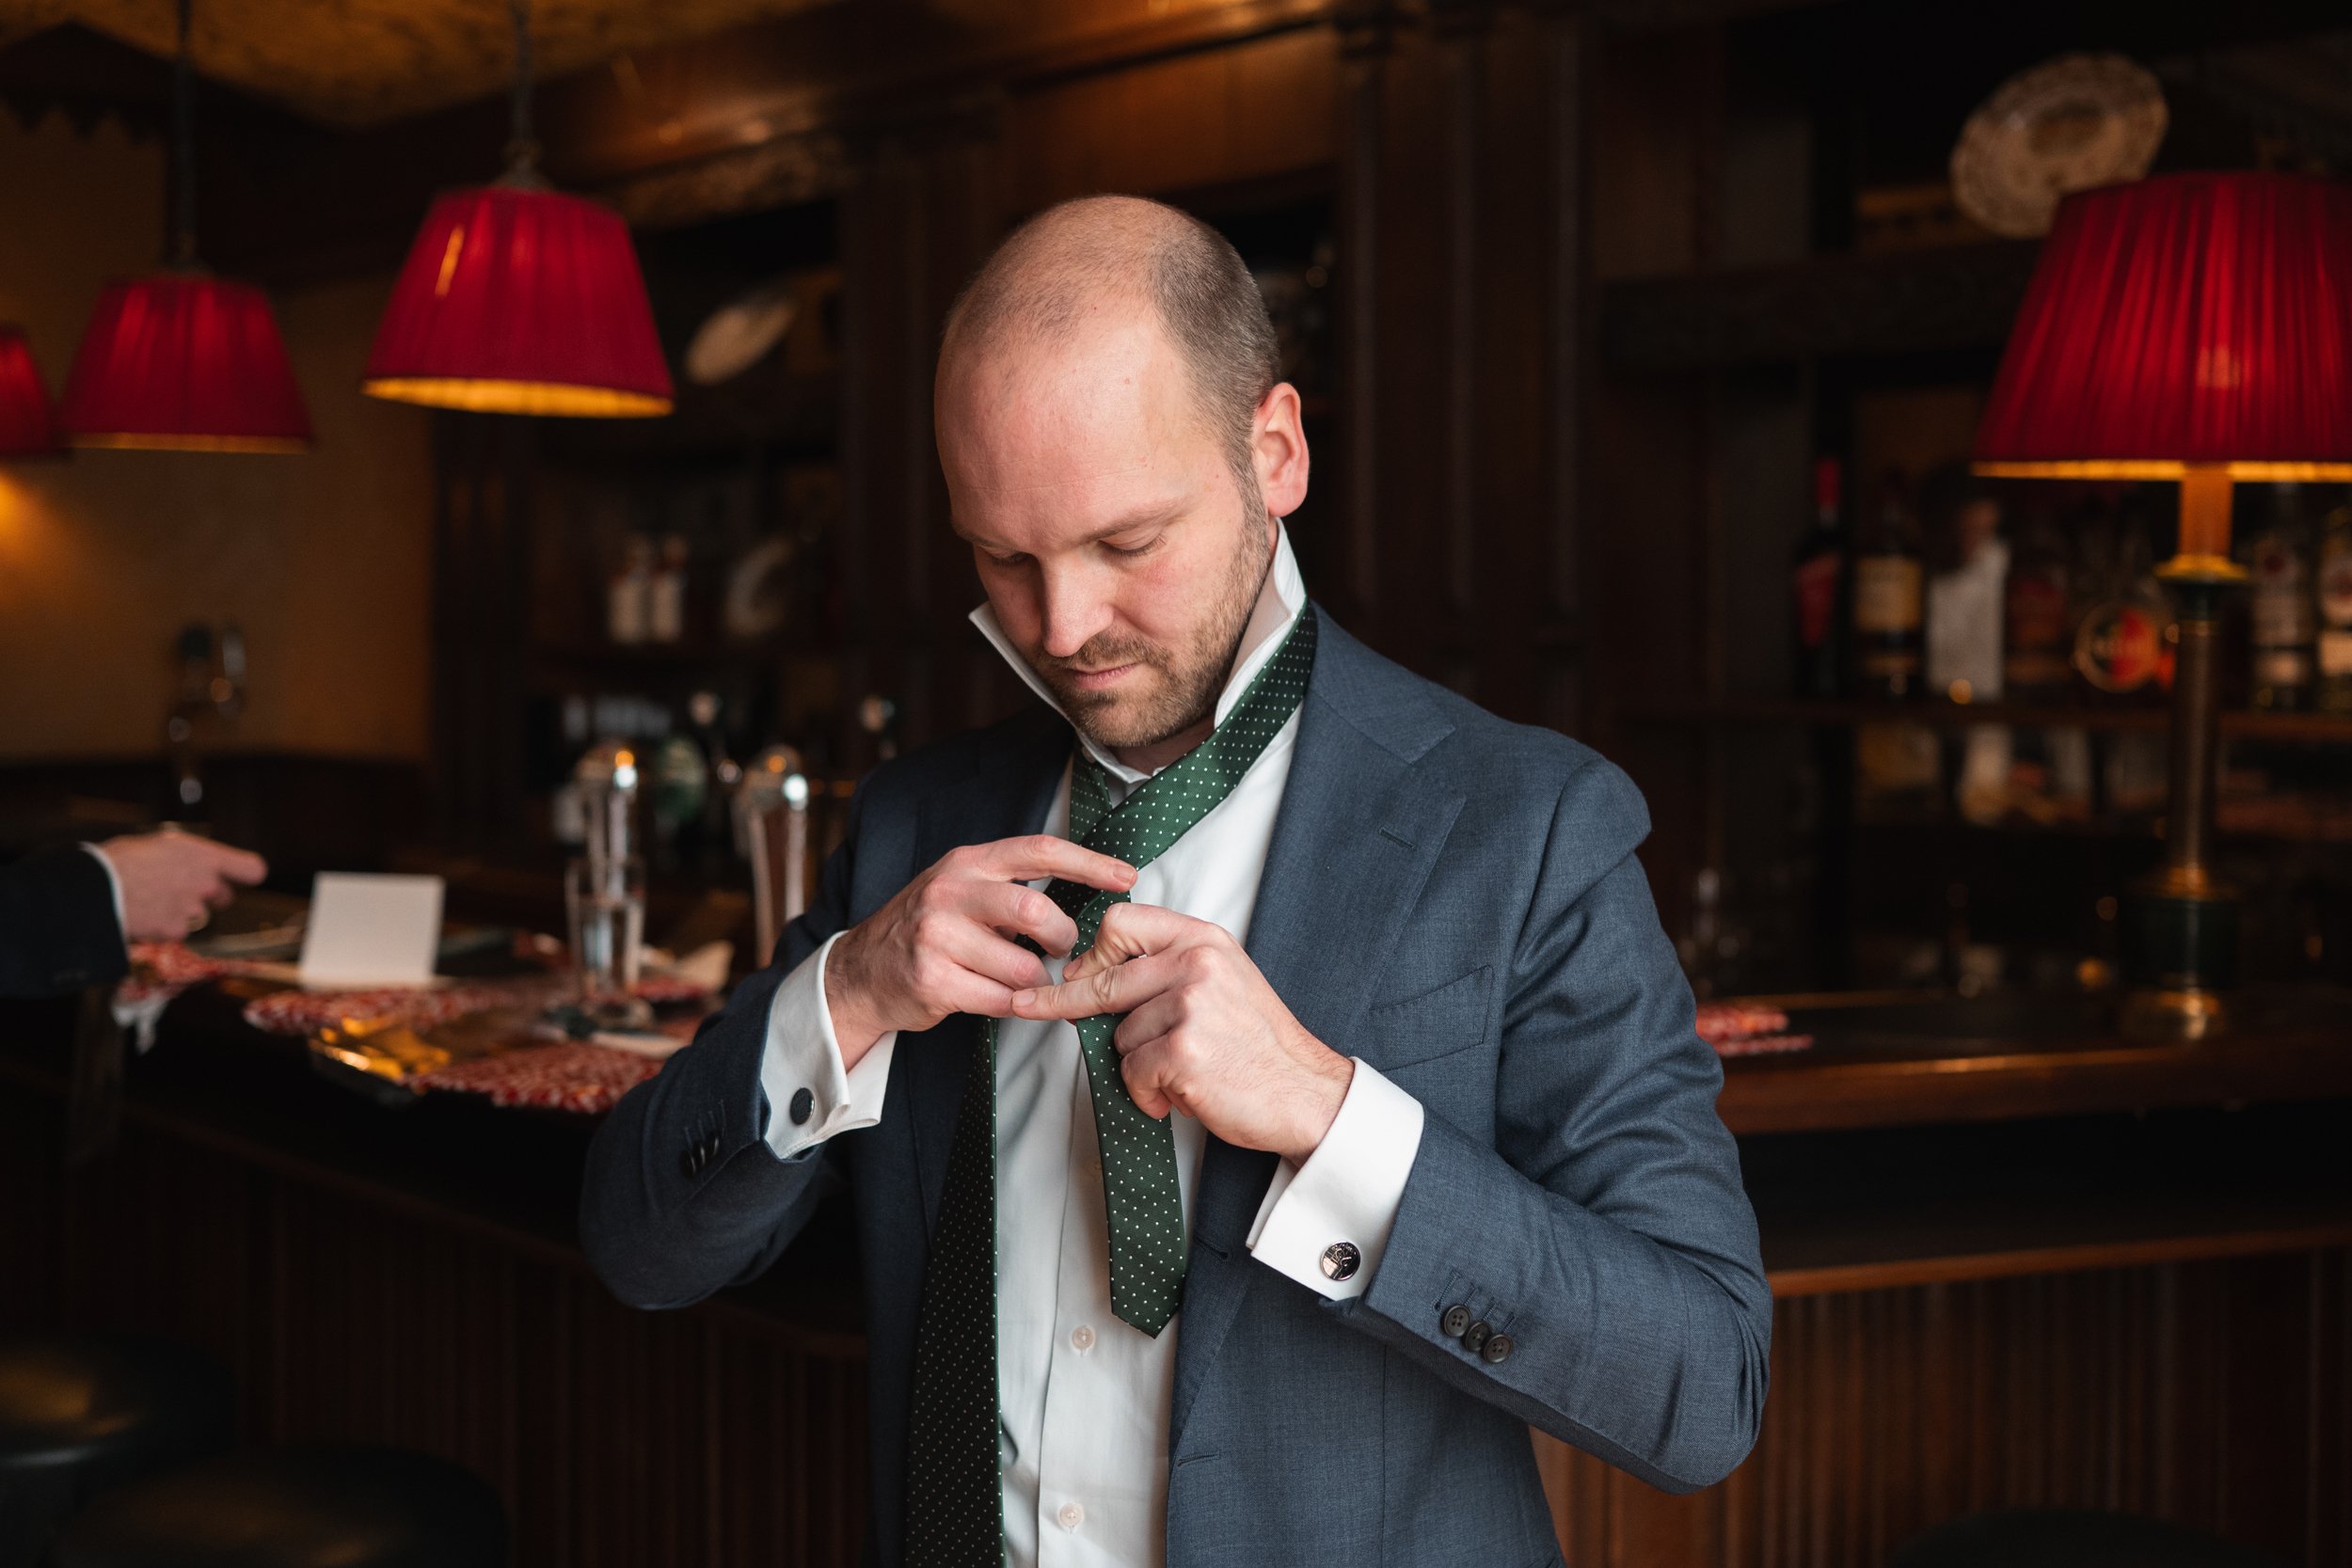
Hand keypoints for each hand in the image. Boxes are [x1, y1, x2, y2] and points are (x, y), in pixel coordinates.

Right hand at [96, 830, 267, 942]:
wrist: (95, 890)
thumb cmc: (120, 860)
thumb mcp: (159, 845)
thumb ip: (186, 857)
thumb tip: (190, 862)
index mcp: (204, 856)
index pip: (252, 869)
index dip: (246, 874)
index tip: (241, 877)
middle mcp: (206, 884)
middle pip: (224, 896)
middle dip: (209, 896)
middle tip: (179, 891)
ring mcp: (193, 910)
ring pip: (197, 915)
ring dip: (181, 912)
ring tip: (149, 901)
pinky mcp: (176, 931)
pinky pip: (176, 931)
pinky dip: (162, 928)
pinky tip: (142, 916)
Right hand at [824, 835, 1136, 1066]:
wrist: (862, 971)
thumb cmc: (928, 929)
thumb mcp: (963, 889)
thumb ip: (1011, 886)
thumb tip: (1086, 892)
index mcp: (968, 862)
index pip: (1040, 850)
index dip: (1089, 863)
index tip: (1126, 877)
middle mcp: (951, 891)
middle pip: (1036, 911)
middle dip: (1062, 938)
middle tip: (1062, 950)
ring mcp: (937, 935)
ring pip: (1023, 964)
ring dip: (1036, 980)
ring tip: (1023, 978)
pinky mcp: (932, 979)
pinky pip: (1000, 998)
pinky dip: (1015, 1004)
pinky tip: (1004, 997)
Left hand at [1008, 903, 1353, 1161]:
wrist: (1306, 1093)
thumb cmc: (1260, 1045)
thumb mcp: (1223, 980)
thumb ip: (1170, 966)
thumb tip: (1095, 972)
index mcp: (1204, 940)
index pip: (1122, 922)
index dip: (1091, 951)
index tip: (1071, 972)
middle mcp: (1196, 964)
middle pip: (1103, 978)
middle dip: (1062, 1000)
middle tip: (1030, 1006)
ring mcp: (1190, 1006)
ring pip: (1118, 1035)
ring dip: (1138, 1065)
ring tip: (1182, 1073)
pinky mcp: (1184, 1051)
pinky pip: (1132, 1072)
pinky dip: (1148, 1094)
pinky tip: (1181, 1095)